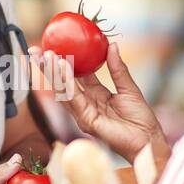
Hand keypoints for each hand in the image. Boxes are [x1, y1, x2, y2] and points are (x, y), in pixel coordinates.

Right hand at [30, 42, 165, 162]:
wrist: (147, 139)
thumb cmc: (140, 118)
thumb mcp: (128, 87)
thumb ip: (118, 68)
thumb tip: (112, 45)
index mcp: (95, 94)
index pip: (75, 75)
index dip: (64, 61)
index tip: (54, 46)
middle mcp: (85, 104)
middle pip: (63, 83)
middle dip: (48, 67)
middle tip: (35, 50)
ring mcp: (83, 113)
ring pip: (63, 91)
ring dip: (54, 72)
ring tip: (47, 55)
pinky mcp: (86, 121)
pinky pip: (74, 99)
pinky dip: (67, 83)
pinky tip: (63, 68)